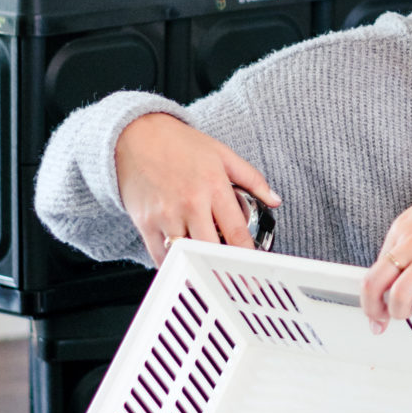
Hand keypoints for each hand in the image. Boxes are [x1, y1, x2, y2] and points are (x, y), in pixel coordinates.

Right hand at [114, 113, 279, 265]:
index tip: (254, 271)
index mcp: (213, 186)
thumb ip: (252, 178)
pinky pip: (160, 256)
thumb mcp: (222, 154)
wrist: (136, 135)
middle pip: (211, 249)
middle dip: (222, 267)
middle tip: (231, 277)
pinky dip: (173, 265)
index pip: (236, 231)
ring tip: (208, 271)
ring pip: (185, 255)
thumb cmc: (179, 144)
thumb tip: (275, 199)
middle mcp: (190, 202)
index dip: (247, 256)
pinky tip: (184, 264)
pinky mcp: (145, 222)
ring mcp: (165, 214)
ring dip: (197, 266)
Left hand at [362, 153, 411, 326]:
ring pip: (400, 292)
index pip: (372, 272)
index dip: (368, 299)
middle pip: (374, 284)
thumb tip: (397, 275)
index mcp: (401, 231)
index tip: (374, 314)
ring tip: (410, 313)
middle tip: (383, 321)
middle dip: (374, 310)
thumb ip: (408, 244)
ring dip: (400, 311)